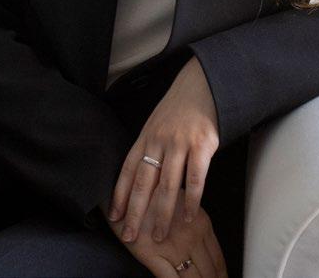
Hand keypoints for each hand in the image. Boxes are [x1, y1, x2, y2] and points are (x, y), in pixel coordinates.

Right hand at [101, 186, 228, 277]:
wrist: (121, 186)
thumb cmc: (150, 193)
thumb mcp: (180, 203)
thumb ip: (193, 223)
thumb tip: (203, 246)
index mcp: (200, 222)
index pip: (217, 257)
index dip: (222, 273)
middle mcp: (189, 235)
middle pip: (209, 270)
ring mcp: (170, 246)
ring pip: (191, 277)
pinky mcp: (151, 254)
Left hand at [107, 56, 219, 245]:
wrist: (203, 82)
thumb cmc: (180, 107)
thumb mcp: (157, 123)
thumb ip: (150, 148)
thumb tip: (141, 179)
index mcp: (146, 136)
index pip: (129, 170)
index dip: (120, 195)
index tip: (115, 218)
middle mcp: (159, 140)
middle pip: (144, 183)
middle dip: (136, 213)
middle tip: (130, 236)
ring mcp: (180, 142)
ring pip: (168, 186)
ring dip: (163, 214)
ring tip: (160, 236)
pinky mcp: (202, 144)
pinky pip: (195, 178)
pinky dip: (191, 200)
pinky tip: (188, 217)